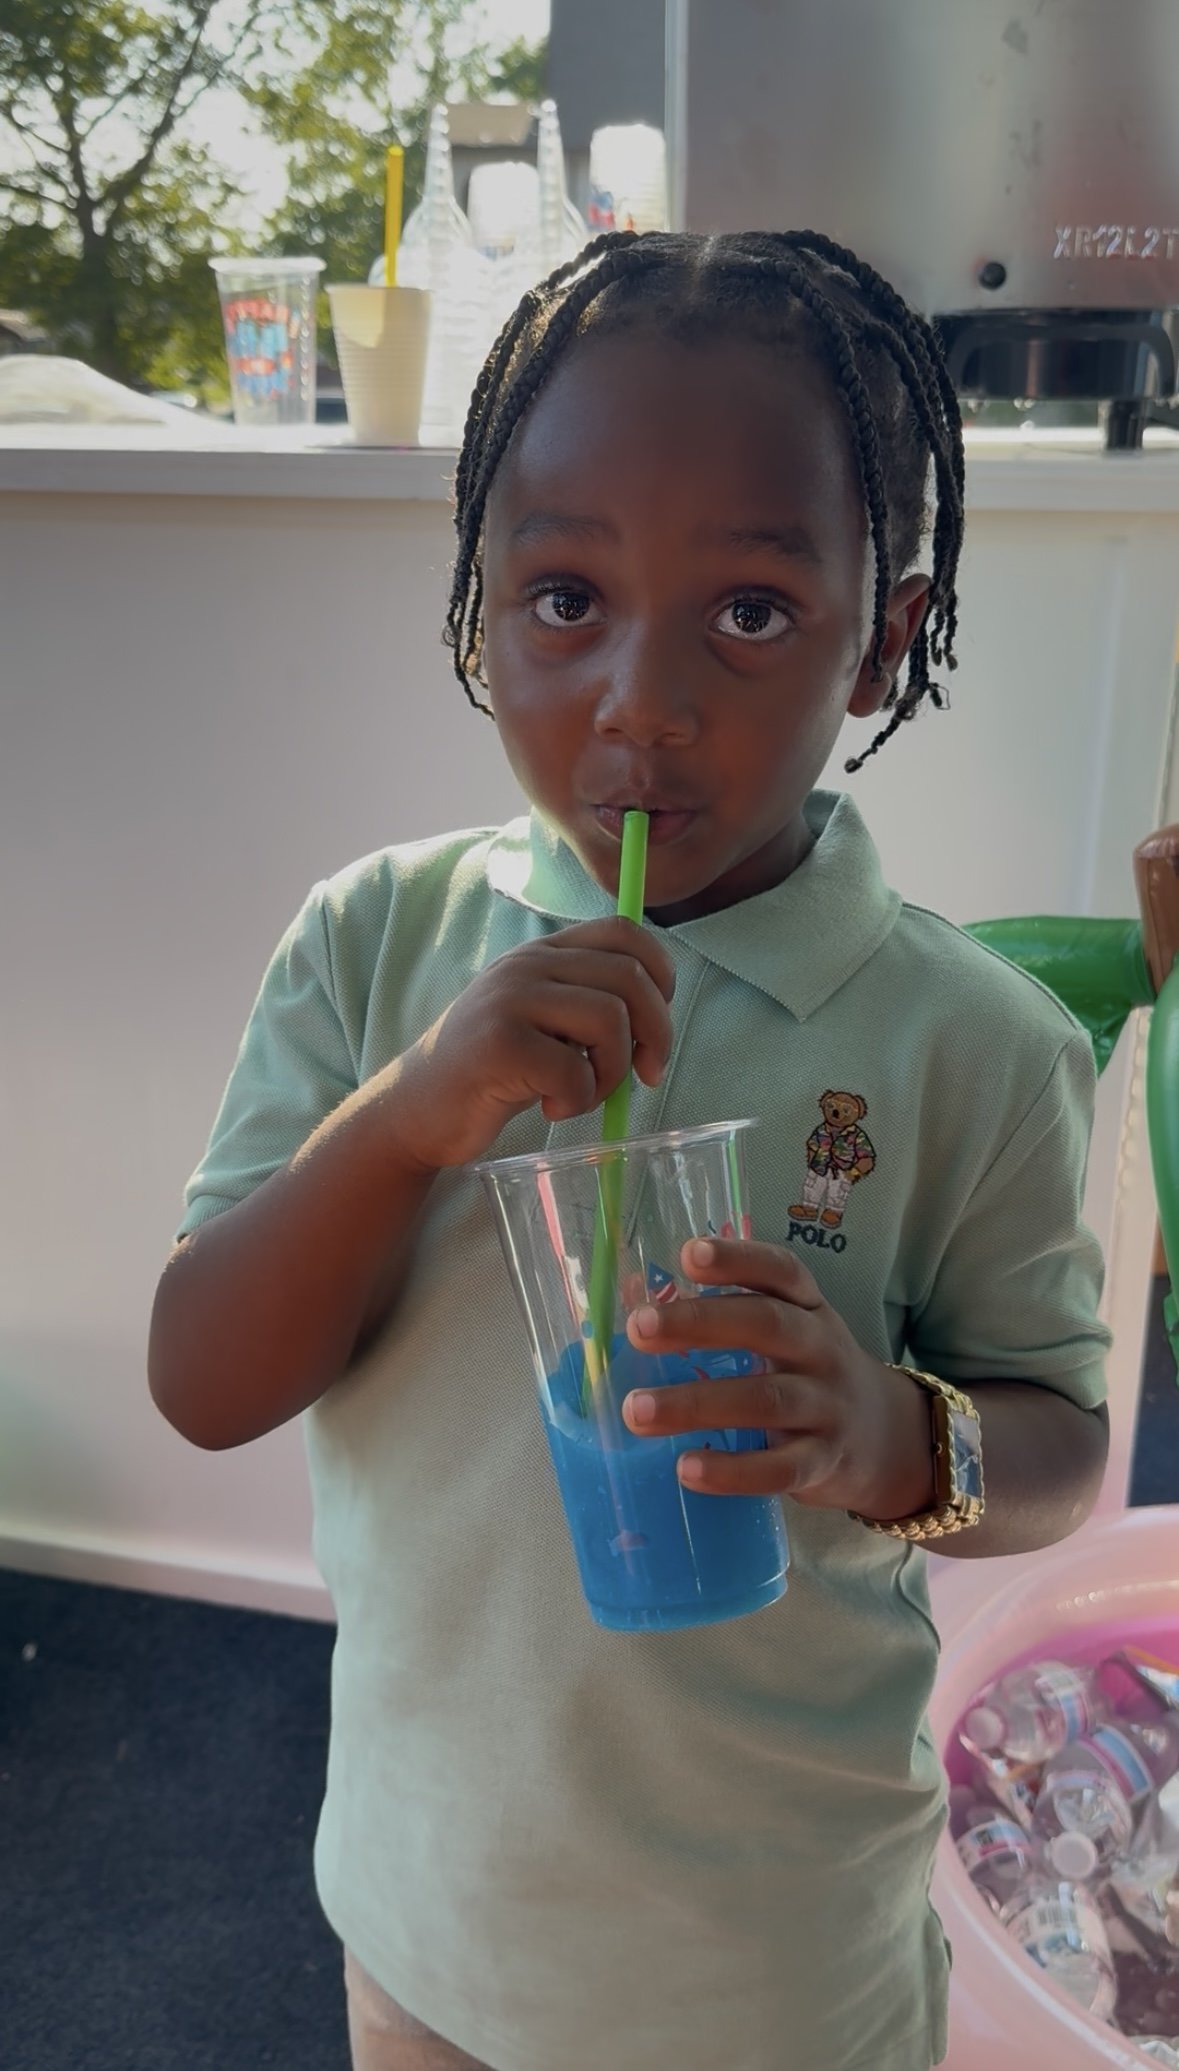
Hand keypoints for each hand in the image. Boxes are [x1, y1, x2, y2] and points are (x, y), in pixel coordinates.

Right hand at [387, 917, 675, 1170]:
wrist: (416, 1106)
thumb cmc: (492, 1070)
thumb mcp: (539, 1017)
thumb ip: (585, 1000)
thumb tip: (657, 1016)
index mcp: (542, 952)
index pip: (623, 931)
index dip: (659, 973)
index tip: (654, 1022)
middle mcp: (527, 965)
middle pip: (629, 978)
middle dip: (655, 1034)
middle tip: (644, 1074)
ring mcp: (510, 1000)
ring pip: (609, 1021)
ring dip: (613, 1072)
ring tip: (585, 1094)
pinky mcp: (499, 1046)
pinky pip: (575, 1071)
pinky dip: (578, 1101)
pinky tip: (552, 1108)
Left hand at [621, 1237, 935, 1518]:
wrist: (888, 1440)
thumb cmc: (811, 1375)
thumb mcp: (788, 1334)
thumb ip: (726, 1318)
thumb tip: (635, 1303)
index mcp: (809, 1309)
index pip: (781, 1272)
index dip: (738, 1259)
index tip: (688, 1254)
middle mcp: (822, 1349)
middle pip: (767, 1326)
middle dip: (700, 1323)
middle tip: (639, 1327)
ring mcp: (828, 1407)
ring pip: (765, 1401)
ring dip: (696, 1404)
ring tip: (636, 1410)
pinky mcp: (825, 1462)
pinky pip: (780, 1468)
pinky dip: (732, 1471)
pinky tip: (686, 1468)